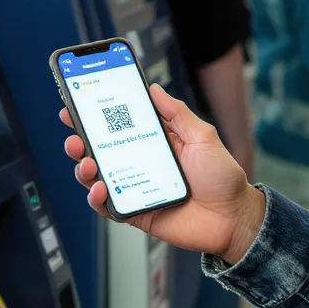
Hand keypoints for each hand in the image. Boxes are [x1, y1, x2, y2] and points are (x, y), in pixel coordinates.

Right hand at [60, 84, 265, 263]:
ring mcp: (137, 189)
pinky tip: (99, 189)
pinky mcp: (136, 213)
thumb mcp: (203, 136)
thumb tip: (153, 89)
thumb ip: (177, 113)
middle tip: (74, 135)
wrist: (234, 218)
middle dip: (81, 142)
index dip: (97, 117)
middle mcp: (141, 164)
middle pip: (102, 151)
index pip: (119, 126)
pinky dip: (98, 199)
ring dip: (85, 169)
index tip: (78, 104)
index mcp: (155, 143)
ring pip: (99, 178)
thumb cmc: (223, 178)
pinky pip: (109, 207)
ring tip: (86, 162)